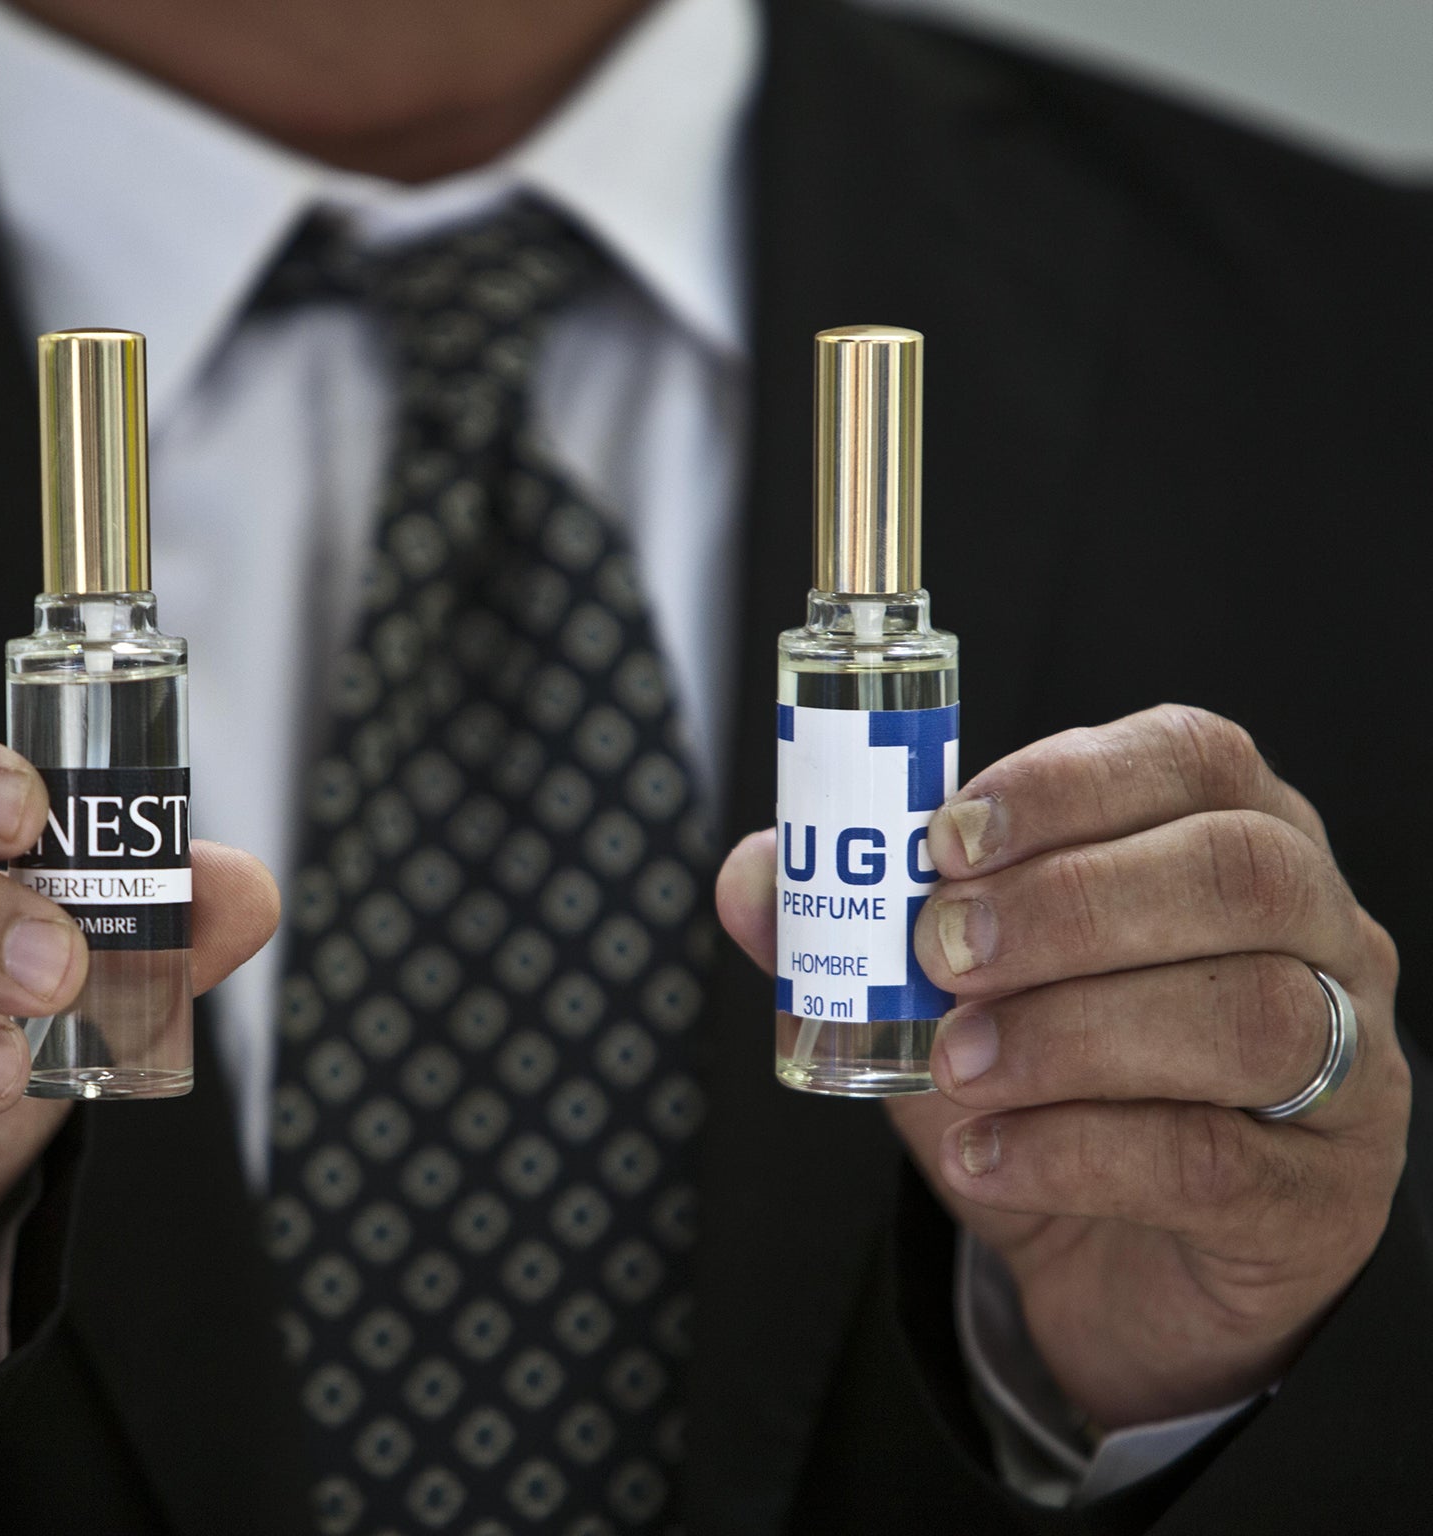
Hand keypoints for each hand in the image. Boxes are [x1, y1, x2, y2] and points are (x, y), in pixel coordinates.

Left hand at [719, 704, 1407, 1429]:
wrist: (1121, 1267)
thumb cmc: (1054, 1089)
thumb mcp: (945, 995)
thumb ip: (856, 929)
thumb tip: (752, 879)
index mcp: (1231, 837)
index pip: (1190, 756)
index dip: (1066, 782)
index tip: (946, 837)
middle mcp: (1316, 935)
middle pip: (1234, 873)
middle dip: (1067, 903)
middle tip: (940, 953)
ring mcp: (1341, 1066)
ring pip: (1248, 1013)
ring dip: (1070, 1030)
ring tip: (956, 1062)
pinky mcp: (1315, 1195)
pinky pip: (1208, 1157)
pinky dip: (1071, 1151)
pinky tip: (983, 1154)